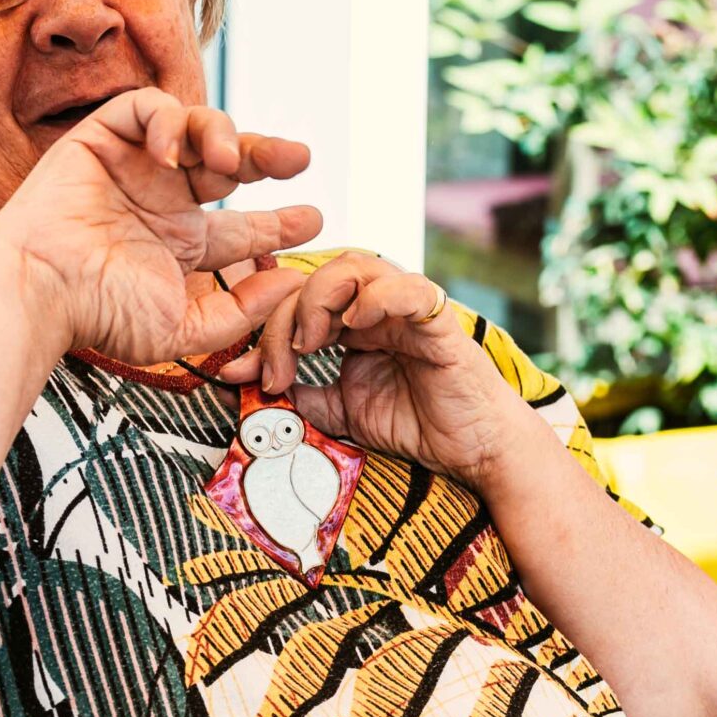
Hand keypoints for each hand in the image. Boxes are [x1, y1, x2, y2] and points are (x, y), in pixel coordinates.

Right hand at [0, 88, 321, 364]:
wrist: (43, 292)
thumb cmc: (100, 314)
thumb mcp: (185, 327)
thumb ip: (242, 311)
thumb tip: (290, 281)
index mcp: (183, 244)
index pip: (244, 225)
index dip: (282, 220)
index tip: (312, 220)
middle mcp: (163, 201)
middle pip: (230, 163)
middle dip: (267, 156)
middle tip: (296, 159)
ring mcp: (134, 167)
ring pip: (195, 126)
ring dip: (223, 135)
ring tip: (230, 162)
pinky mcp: (102, 138)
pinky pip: (144, 107)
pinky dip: (165, 121)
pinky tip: (170, 155)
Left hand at [218, 253, 533, 484]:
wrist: (474, 449)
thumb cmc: (420, 424)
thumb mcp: (342, 411)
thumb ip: (304, 394)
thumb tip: (254, 384)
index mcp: (356, 324)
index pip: (299, 301)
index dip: (265, 330)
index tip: (242, 370)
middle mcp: (380, 308)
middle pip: (317, 278)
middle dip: (283, 318)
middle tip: (275, 366)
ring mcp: (409, 310)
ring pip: (357, 267)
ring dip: (321, 298)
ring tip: (311, 340)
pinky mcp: (438, 322)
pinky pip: (409, 289)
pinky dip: (378, 297)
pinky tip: (357, 323)